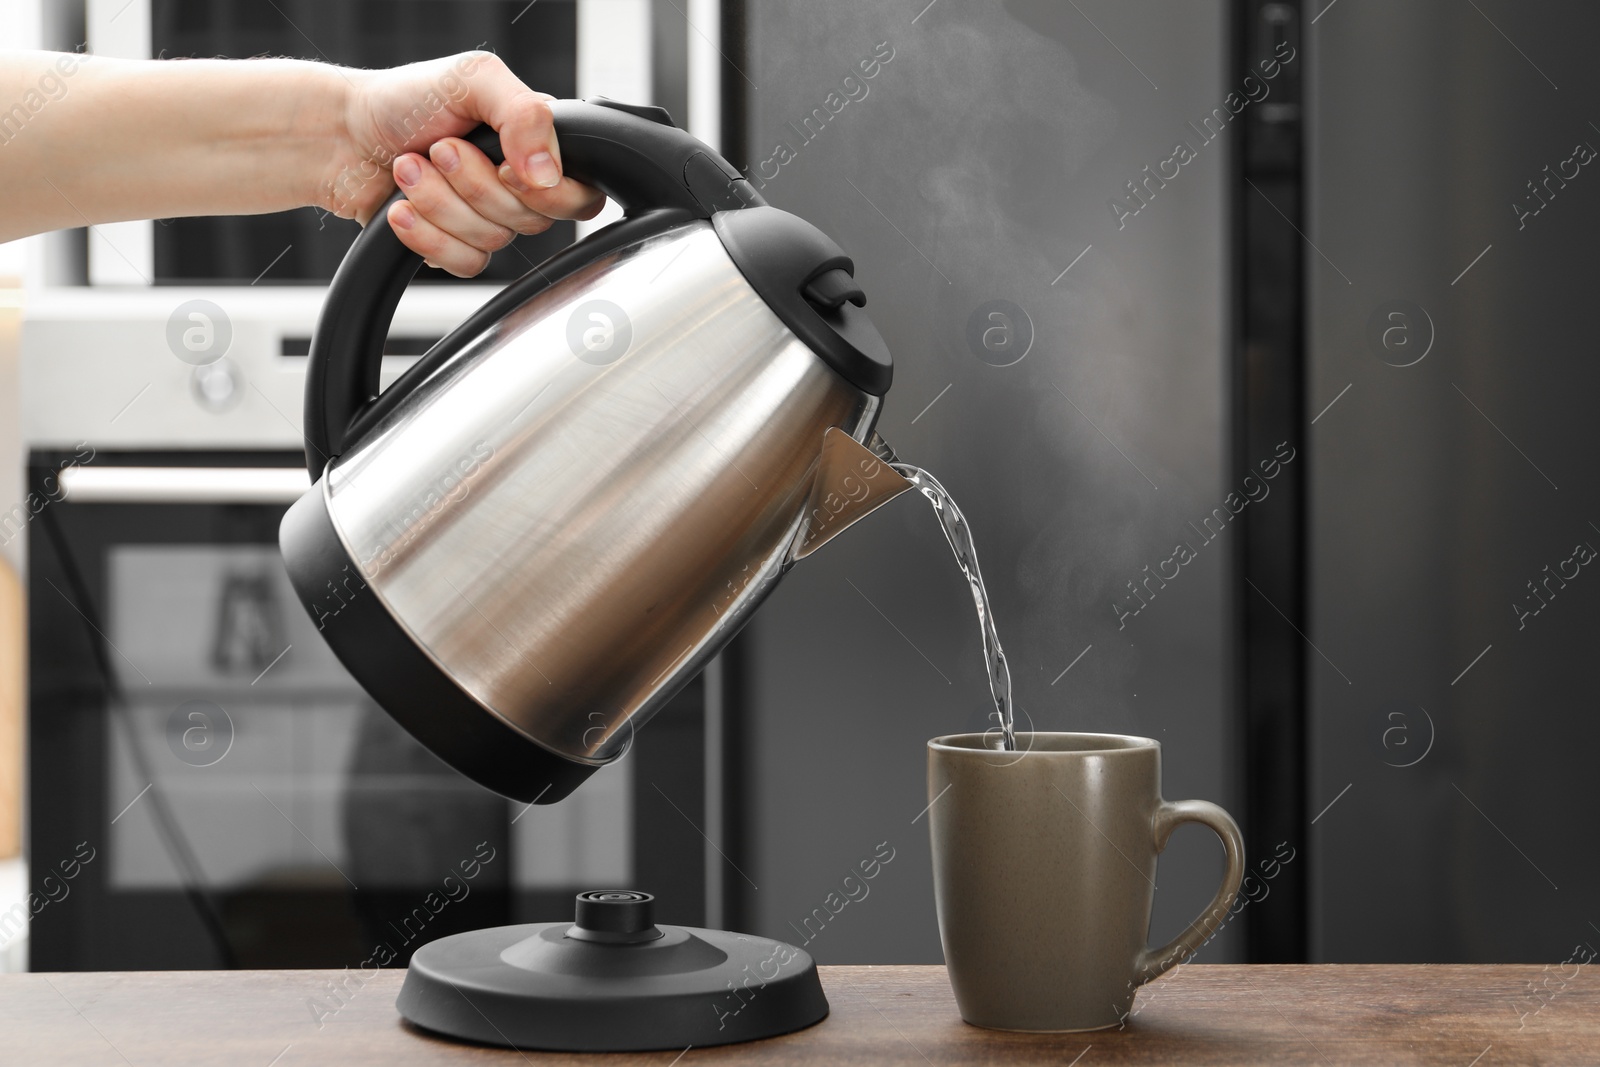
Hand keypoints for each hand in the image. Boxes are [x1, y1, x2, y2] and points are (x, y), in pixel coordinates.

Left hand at [327, 52, 603, 276]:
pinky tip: (402, 208)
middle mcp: (518, 184)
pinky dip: (428, 236)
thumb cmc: (405, 99)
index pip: (580, 195)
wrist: (340, 136)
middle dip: (474, 186)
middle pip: (532, 221)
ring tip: (408, 168)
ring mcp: (487, 219)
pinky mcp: (457, 246)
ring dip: (440, 203)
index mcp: (536, 145)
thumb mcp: (473, 79)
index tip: (504, 167)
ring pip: (494, 242)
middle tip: (440, 149)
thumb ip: (526, 115)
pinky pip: (466, 263)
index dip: (546, 192)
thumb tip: (548, 174)